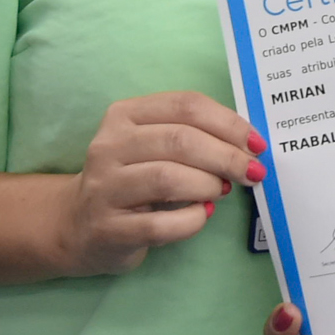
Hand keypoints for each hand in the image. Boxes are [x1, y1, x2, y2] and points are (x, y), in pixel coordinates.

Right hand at [53, 91, 264, 276]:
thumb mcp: (154, 146)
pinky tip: (201, 215)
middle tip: (251, 172)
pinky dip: (192, 220)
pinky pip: (160, 224)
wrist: (79, 225)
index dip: (228, 123)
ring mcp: (104, 188)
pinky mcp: (108, 228)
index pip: (185, 106)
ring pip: (168, 178)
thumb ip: (193, 136)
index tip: (256, 143)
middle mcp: (109, 146)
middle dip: (226, 156)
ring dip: (207, 185)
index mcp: (124, 115)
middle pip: (180, 140)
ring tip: (221, 191)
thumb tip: (248, 145)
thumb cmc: (132, 179)